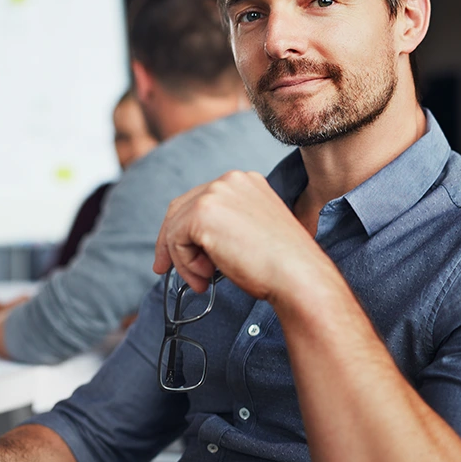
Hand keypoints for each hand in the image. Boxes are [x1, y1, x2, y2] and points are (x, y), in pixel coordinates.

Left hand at [153, 170, 330, 303]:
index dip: (183, 227)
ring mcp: (215, 193)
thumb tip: (189, 243)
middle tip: (163, 268)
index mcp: (245, 182)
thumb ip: (223, 227)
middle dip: (171, 241)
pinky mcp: (202, 213)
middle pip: (181, 207)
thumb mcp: (249, 233)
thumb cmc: (280, 265)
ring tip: (202, 281)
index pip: (200, 199)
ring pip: (175, 227)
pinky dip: (184, 264)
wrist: (297, 276)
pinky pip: (175, 241)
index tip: (176, 252)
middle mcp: (229, 180)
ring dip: (183, 260)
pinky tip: (204, 277)